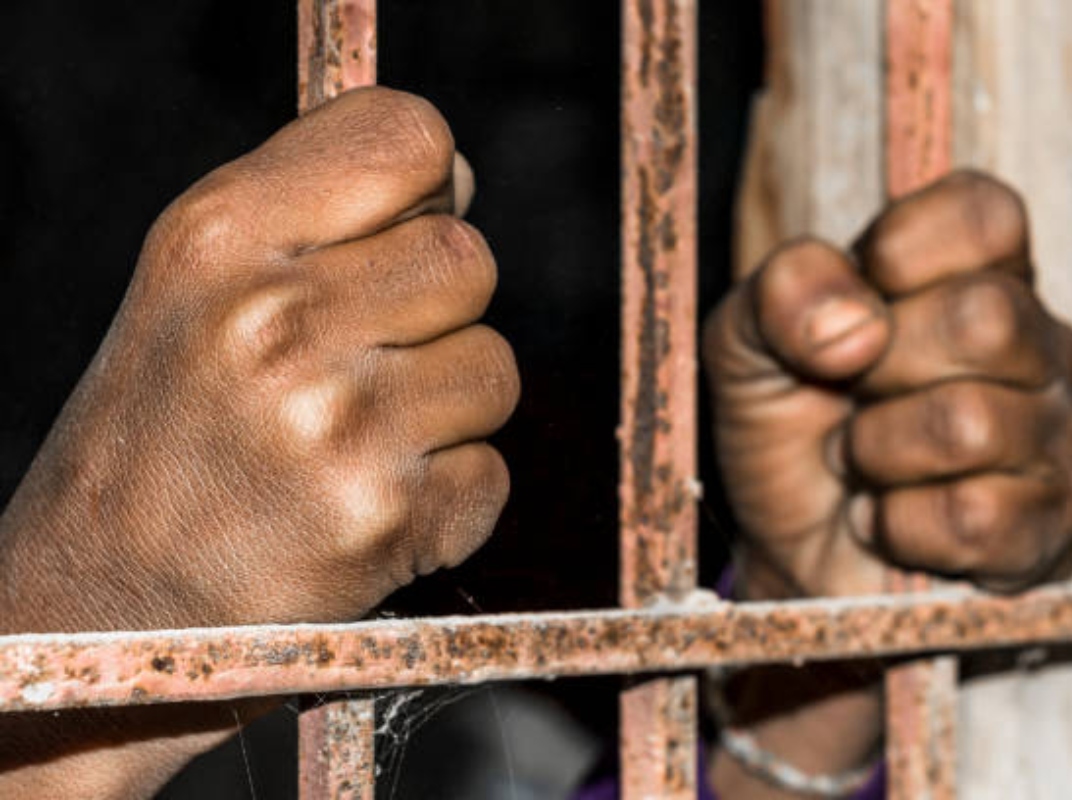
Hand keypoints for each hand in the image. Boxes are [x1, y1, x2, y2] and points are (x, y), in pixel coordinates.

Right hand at [0, 86, 518, 633]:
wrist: (107, 603)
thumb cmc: (166, 432)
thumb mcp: (198, 283)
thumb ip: (322, 208)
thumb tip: (460, 176)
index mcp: (222, 238)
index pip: (407, 138)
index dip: (428, 182)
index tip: (399, 228)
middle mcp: (275, 323)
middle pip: (468, 258)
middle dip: (437, 311)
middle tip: (360, 361)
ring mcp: (335, 426)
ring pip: (494, 369)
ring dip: (447, 409)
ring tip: (353, 440)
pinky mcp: (384, 521)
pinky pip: (490, 472)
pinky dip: (447, 495)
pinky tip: (364, 505)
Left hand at [704, 171, 1071, 599]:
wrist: (783, 549)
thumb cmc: (782, 428)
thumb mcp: (747, 340)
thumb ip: (784, 291)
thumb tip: (856, 321)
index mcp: (976, 275)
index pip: (986, 215)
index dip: (897, 255)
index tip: (847, 310)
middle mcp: (1037, 346)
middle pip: (986, 317)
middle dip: (875, 371)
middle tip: (850, 401)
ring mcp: (1055, 439)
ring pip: (970, 423)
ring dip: (875, 455)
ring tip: (861, 465)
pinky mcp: (1049, 532)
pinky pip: (975, 518)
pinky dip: (898, 527)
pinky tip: (888, 523)